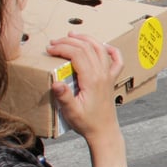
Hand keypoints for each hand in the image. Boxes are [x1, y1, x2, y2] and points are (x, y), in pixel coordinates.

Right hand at [46, 33, 126, 166]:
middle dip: (69, 41)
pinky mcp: (111, 80)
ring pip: (100, 49)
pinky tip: (104, 45)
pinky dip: (111, 50)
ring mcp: (108, 75)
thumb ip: (64, 96)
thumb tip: (55, 82)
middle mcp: (102, 74)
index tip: (50, 49)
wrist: (103, 131)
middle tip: (54, 42)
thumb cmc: (87, 123)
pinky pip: (116, 60)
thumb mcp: (71, 111)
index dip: (62, 47)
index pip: (77, 54)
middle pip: (87, 48)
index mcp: (92, 79)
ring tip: (72, 35)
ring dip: (86, 39)